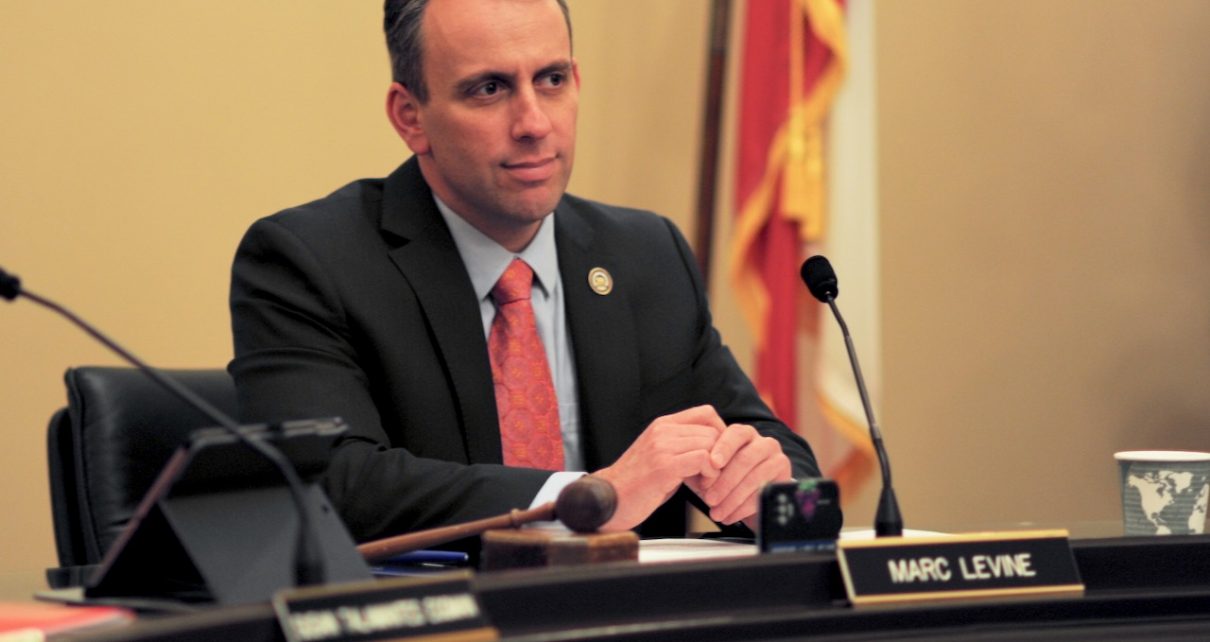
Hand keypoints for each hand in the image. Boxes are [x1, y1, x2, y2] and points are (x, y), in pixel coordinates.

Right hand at [593, 405, 725, 530]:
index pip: (706, 413)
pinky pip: (704, 460)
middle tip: (711, 477)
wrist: (609, 499)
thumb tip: (715, 448)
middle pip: (712, 431)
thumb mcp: (660, 455)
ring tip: (705, 484)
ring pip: (711, 444)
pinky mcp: (664, 465)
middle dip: (721, 456)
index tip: (719, 455)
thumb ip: (682, 445)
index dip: (720, 433)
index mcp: (662, 424)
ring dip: (716, 469)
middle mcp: (662, 430)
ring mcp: (662, 446)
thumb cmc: (638, 483)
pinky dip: (710, 476)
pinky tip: (701, 488)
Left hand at [691, 423, 792, 527]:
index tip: (712, 463)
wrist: (753, 495)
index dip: (723, 448)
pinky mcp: (784, 478)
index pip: (735, 434)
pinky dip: (743, 508)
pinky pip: (763, 494)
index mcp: (743, 434)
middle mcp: (763, 442)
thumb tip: (697, 474)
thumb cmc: (728, 478)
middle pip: (745, 459)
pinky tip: (730, 516)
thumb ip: (706, 467)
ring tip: (717, 513)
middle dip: (724, 482)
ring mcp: (776, 459)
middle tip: (709, 499)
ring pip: (754, 477)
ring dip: (732, 498)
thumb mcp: (714, 469)